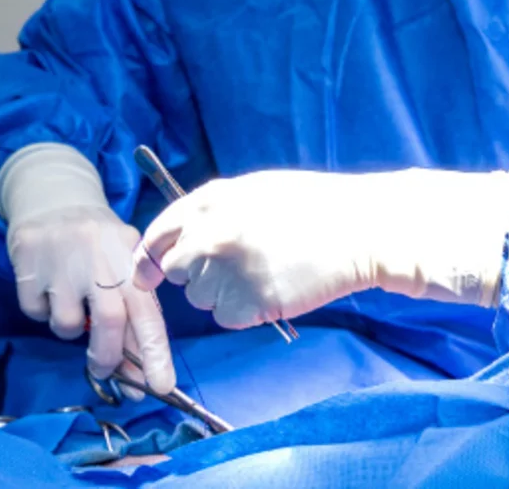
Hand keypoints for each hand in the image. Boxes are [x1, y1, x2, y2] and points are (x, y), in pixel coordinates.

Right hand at [0, 143, 174, 394]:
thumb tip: (138, 371)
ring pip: (67, 324)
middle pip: (109, 323)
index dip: (156, 352)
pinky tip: (46, 287)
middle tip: (104, 371)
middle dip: (107, 358)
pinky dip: (40, 311)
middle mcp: (99, 259)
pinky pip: (35, 311)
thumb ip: (130, 310)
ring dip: (69, 329)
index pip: (148, 312)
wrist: (52, 196)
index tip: (161, 386)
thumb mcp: (121, 264)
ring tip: (69, 306)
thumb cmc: (96, 241)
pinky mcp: (29, 263)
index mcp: (129, 260)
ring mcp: (62, 261)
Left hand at [131, 168, 508, 331]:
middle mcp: (213, 232)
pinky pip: (229, 318)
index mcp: (213, 200)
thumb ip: (215, 210)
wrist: (361, 228)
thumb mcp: (256, 190)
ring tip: (264, 273)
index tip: (147, 275)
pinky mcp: (254, 301)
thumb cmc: (313, 206)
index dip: (148, 258)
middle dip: (196, 277)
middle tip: (233, 270)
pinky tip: (273, 291)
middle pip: (178, 272)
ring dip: (223, 295)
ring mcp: (233, 269)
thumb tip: (182, 237)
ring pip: (203, 299)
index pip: (159, 233)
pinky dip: (246, 313)